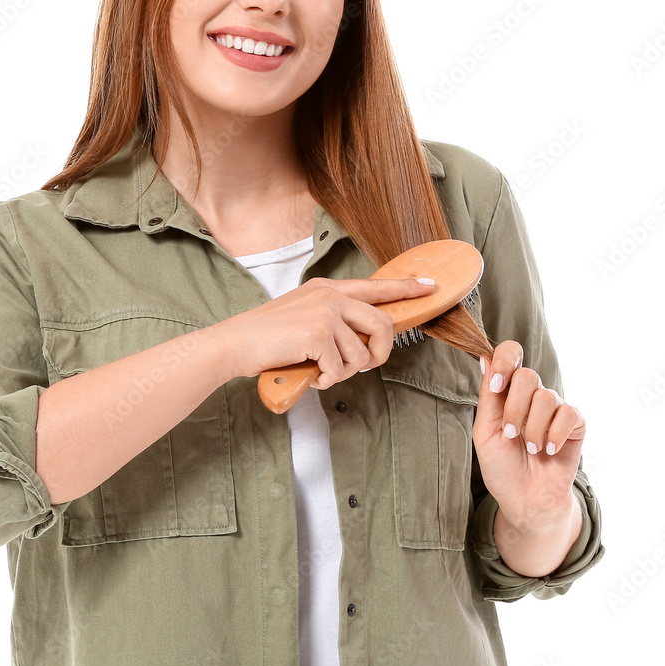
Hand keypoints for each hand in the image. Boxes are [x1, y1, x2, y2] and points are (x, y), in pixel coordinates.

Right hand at [218, 276, 434, 387]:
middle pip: (382, 323)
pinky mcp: (318, 334)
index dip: (405, 288)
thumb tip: (362, 342)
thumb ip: (332, 321)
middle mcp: (330, 296)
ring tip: (323, 372)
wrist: (235, 344)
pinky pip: (341, 367)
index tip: (429, 287)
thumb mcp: (304, 317)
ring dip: (345, 372)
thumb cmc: (267, 337)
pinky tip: (312, 376)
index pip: (375, 286)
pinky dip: (327, 380)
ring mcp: (325, 313)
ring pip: (361, 353)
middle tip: (364, 366)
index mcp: (327, 289)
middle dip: (380, 352)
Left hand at [473, 340, 585, 524]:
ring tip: (531, 448)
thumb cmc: (502, 466)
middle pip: (527, 376)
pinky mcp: (575, 423)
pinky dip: (555, 434)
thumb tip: (484, 357)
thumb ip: (487, 395)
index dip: (504, 361)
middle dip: (515, 409)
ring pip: (546, 397)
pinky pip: (568, 413)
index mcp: (506, 391)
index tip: (496, 385)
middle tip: (512, 434)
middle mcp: (531, 394)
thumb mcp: (485, 431)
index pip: (510, 353)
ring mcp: (554, 407)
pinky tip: (549, 450)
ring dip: (533, 428)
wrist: (526, 499)